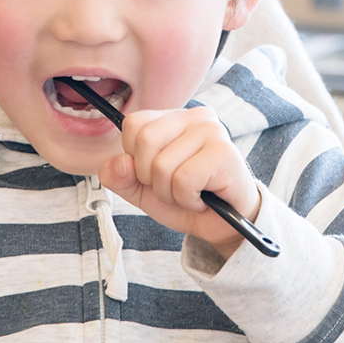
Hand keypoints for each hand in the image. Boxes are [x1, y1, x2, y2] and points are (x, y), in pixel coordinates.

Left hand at [99, 106, 262, 253]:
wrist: (225, 226)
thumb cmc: (188, 199)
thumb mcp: (143, 190)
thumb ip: (120, 176)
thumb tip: (117, 163)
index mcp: (175, 117)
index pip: (133, 125)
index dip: (137, 159)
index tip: (160, 173)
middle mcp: (196, 116)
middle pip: (144, 141)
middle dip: (152, 179)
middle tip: (176, 187)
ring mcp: (213, 132)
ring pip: (162, 166)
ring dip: (171, 194)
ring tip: (192, 194)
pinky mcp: (224, 153)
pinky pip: (183, 181)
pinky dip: (188, 200)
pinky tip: (203, 199)